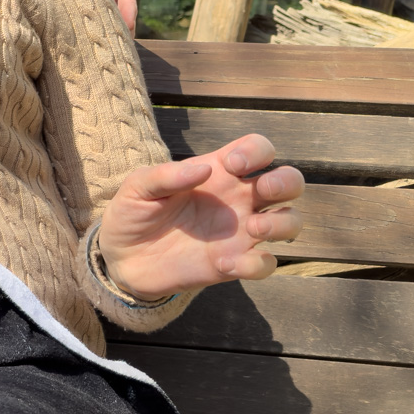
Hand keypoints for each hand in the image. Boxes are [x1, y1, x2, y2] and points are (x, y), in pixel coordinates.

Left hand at [98, 134, 303, 300]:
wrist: (122, 258)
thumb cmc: (133, 213)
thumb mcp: (137, 187)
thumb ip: (165, 175)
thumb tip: (204, 169)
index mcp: (217, 172)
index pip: (259, 149)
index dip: (257, 151)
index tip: (231, 165)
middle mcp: (237, 199)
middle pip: (291, 181)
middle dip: (288, 182)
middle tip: (262, 191)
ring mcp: (240, 232)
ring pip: (291, 221)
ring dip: (283, 223)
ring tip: (252, 229)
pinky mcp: (234, 264)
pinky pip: (266, 264)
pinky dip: (256, 264)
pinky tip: (225, 264)